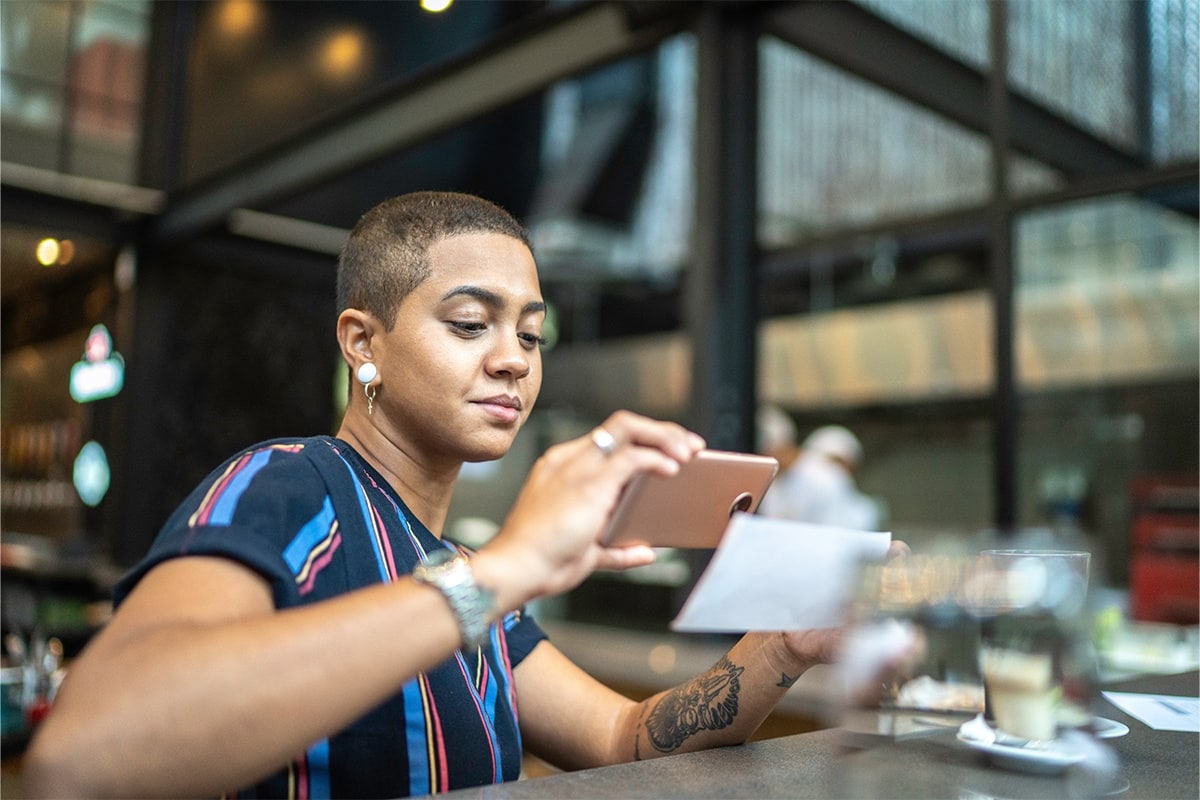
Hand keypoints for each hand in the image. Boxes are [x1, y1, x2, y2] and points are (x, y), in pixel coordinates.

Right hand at [476, 411, 705, 605]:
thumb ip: (617, 550)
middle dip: (662, 431)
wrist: (516, 570)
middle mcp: (569, 459)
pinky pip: (632, 456)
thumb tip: (646, 551)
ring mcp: (577, 467)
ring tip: (690, 453)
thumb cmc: (541, 562)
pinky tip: (673, 470)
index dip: (645, 441)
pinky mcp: (589, 482)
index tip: (672, 453)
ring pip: (629, 429)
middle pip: (623, 424)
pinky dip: (657, 459)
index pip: (610, 438)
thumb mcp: (587, 552)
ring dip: (666, 438)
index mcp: (563, 469)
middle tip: (691, 446)